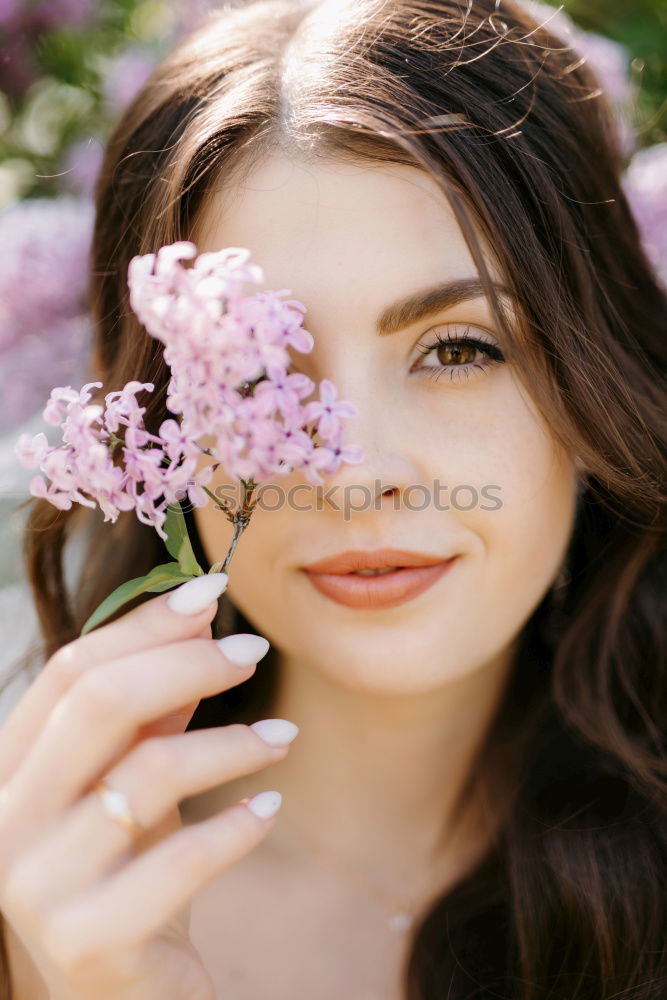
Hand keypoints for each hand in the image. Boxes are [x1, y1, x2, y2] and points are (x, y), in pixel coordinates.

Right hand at [0, 574, 294, 998]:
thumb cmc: (130, 876)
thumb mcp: (133, 785)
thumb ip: (152, 711)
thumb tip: (196, 619)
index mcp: (7, 773)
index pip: (69, 671)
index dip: (145, 625)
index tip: (213, 594)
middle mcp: (5, 824)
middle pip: (98, 702)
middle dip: (188, 662)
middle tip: (253, 651)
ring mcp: (38, 888)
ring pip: (149, 771)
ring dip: (231, 743)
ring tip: (282, 737)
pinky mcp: (91, 942)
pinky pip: (183, 858)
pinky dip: (238, 825)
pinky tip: (269, 806)